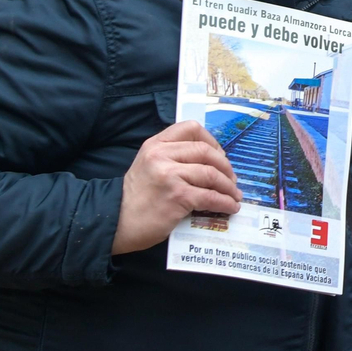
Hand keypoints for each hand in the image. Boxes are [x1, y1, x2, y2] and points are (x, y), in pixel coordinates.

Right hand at [112, 121, 242, 254]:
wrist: (117, 222)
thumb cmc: (137, 198)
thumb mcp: (148, 166)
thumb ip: (172, 157)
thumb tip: (211, 162)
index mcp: (155, 145)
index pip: (191, 128)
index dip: (212, 141)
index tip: (221, 155)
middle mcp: (161, 155)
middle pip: (206, 151)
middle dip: (225, 166)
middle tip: (231, 180)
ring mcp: (169, 174)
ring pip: (211, 173)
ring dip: (228, 186)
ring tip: (234, 195)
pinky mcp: (177, 195)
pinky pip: (210, 196)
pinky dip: (225, 202)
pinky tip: (230, 207)